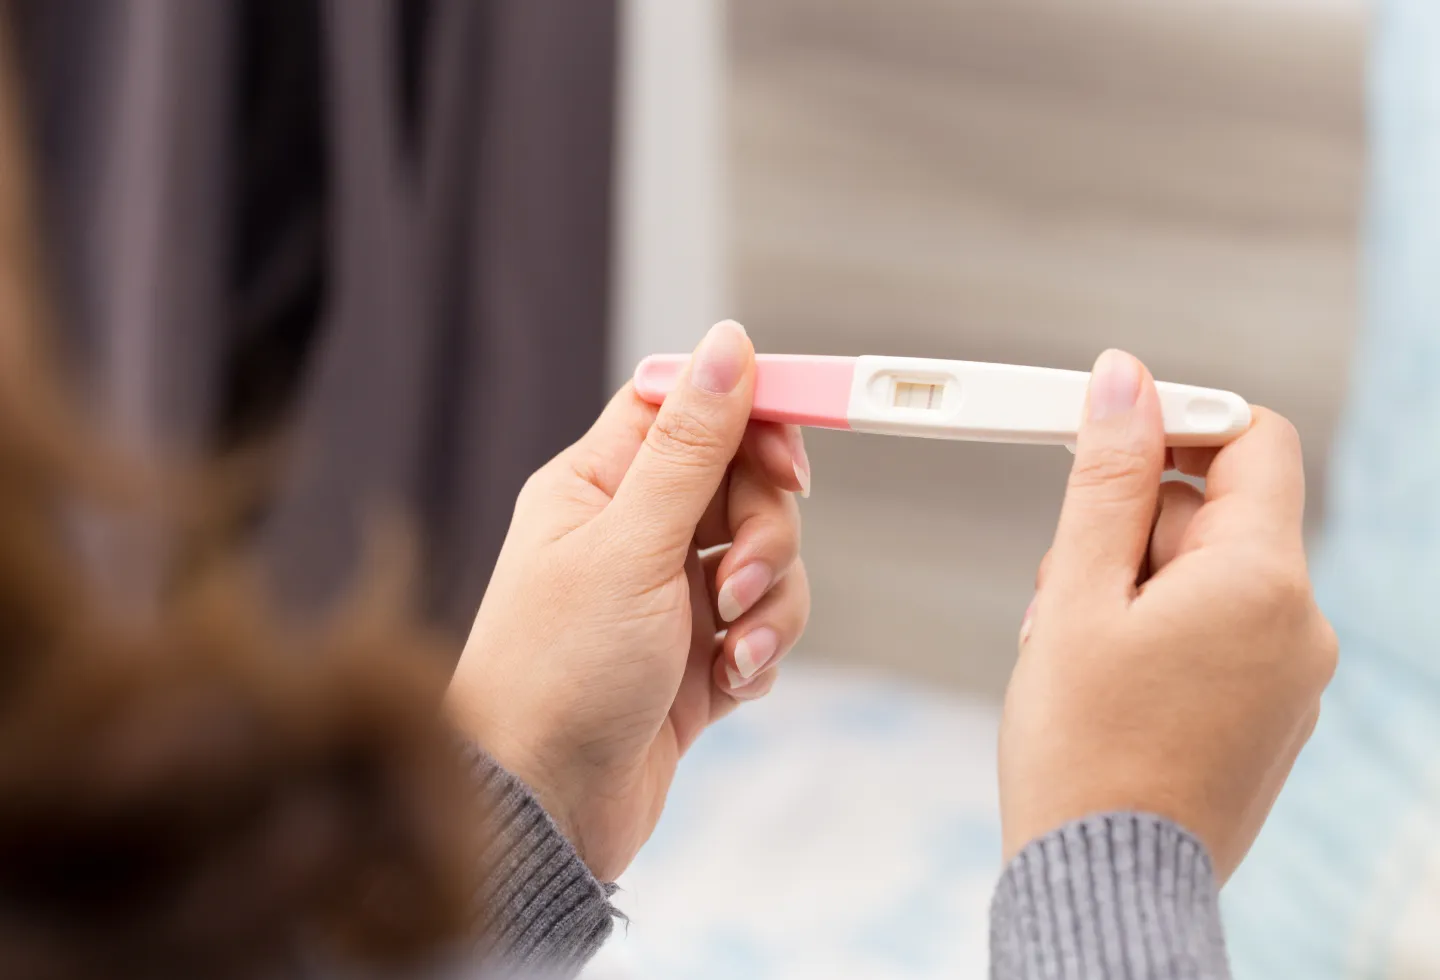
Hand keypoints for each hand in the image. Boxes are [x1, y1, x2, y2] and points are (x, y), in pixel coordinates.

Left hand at [447, 321, 810, 879]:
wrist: (546, 811)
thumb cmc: (558, 675)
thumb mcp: (632, 547)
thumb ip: (690, 447)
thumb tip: (728, 343)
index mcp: (597, 486)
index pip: (687, 409)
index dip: (750, 421)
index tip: (792, 461)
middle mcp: (632, 533)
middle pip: (742, 485)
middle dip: (765, 534)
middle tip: (738, 584)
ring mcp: (666, 598)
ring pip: (763, 559)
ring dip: (768, 605)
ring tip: (730, 653)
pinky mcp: (694, 659)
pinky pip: (761, 627)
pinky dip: (758, 653)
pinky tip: (725, 687)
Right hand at [999, 350, 1336, 880]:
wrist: (1103, 883)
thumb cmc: (1081, 749)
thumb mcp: (1076, 596)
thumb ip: (1104, 480)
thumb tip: (1124, 378)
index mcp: (1262, 583)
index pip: (1252, 439)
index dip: (1177, 419)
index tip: (1103, 432)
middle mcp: (1299, 624)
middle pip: (1214, 511)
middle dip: (1127, 524)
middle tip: (1059, 582)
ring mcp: (1289, 676)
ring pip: (1203, 574)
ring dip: (1127, 583)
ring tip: (1066, 645)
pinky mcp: (1267, 714)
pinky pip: (1213, 632)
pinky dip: (1152, 630)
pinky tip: (1099, 677)